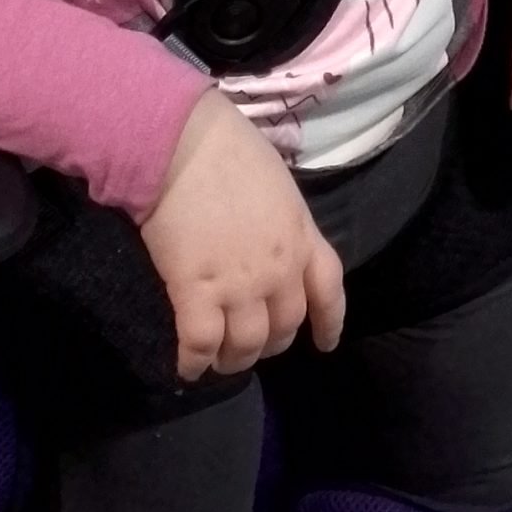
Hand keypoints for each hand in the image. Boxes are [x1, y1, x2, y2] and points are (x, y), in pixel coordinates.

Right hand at [139, 91, 345, 380]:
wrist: (182, 144)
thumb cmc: (227, 147)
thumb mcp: (278, 184)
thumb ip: (282, 219)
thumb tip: (267, 233)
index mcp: (302, 236)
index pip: (329, 289)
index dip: (330, 322)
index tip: (325, 343)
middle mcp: (279, 270)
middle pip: (285, 326)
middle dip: (270, 345)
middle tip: (250, 347)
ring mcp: (239, 286)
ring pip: (246, 345)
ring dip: (234, 360)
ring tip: (219, 362)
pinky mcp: (195, 293)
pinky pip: (200, 343)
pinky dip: (194, 362)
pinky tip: (188, 366)